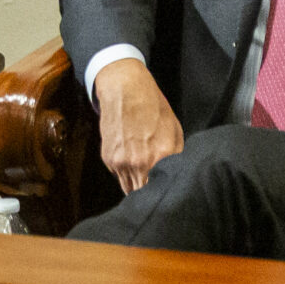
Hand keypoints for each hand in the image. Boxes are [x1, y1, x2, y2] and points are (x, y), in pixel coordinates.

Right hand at [93, 57, 183, 193]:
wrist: (124, 89)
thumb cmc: (152, 107)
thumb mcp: (174, 129)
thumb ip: (176, 156)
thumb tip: (174, 176)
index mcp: (162, 155)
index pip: (161, 189)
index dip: (163, 192)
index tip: (164, 191)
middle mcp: (140, 162)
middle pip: (143, 194)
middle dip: (148, 192)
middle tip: (153, 186)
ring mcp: (122, 162)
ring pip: (129, 188)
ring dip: (135, 184)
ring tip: (142, 172)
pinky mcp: (109, 158)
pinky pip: (118, 175)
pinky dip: (124, 171)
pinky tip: (129, 156)